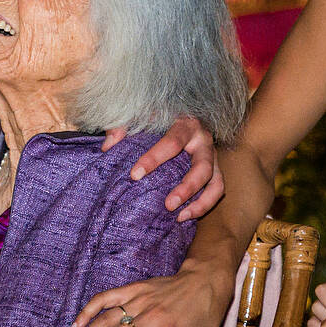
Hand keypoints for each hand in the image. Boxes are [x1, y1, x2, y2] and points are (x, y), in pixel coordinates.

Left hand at [103, 115, 223, 221]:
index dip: (153, 159)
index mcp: (186, 124)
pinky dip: (204, 205)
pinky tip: (185, 216)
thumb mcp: (140, 114)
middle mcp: (204, 140)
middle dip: (186, 188)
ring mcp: (212, 156)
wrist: (181, 109)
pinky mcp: (215, 169)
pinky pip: (217, 190)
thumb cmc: (158, 115)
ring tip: (180, 217)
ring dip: (201, 202)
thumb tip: (108, 146)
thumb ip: (123, 126)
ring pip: (216, 182)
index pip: (172, 142)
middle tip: (168, 205)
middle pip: (202, 166)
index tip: (135, 175)